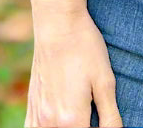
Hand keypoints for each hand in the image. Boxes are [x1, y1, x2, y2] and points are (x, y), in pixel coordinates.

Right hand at [25, 1, 122, 126]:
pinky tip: (60, 122)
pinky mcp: (31, 108)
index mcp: (72, 120)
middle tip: (95, 117)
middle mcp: (50, 123)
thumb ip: (110, 117)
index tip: (105, 122)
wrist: (58, 24)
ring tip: (82, 119)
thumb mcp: (105, 81)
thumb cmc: (85, 48)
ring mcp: (38, 117)